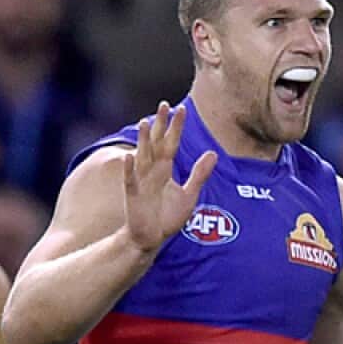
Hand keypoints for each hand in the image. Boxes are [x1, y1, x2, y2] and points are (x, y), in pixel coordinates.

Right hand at [121, 101, 217, 252]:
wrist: (151, 238)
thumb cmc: (168, 217)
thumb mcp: (189, 195)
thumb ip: (199, 174)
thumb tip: (213, 153)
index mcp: (165, 169)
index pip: (171, 143)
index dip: (176, 127)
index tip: (181, 108)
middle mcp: (152, 171)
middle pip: (156, 143)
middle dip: (159, 125)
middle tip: (164, 105)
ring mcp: (141, 182)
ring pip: (142, 157)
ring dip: (142, 141)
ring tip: (144, 123)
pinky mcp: (133, 196)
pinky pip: (130, 181)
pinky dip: (129, 169)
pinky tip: (129, 156)